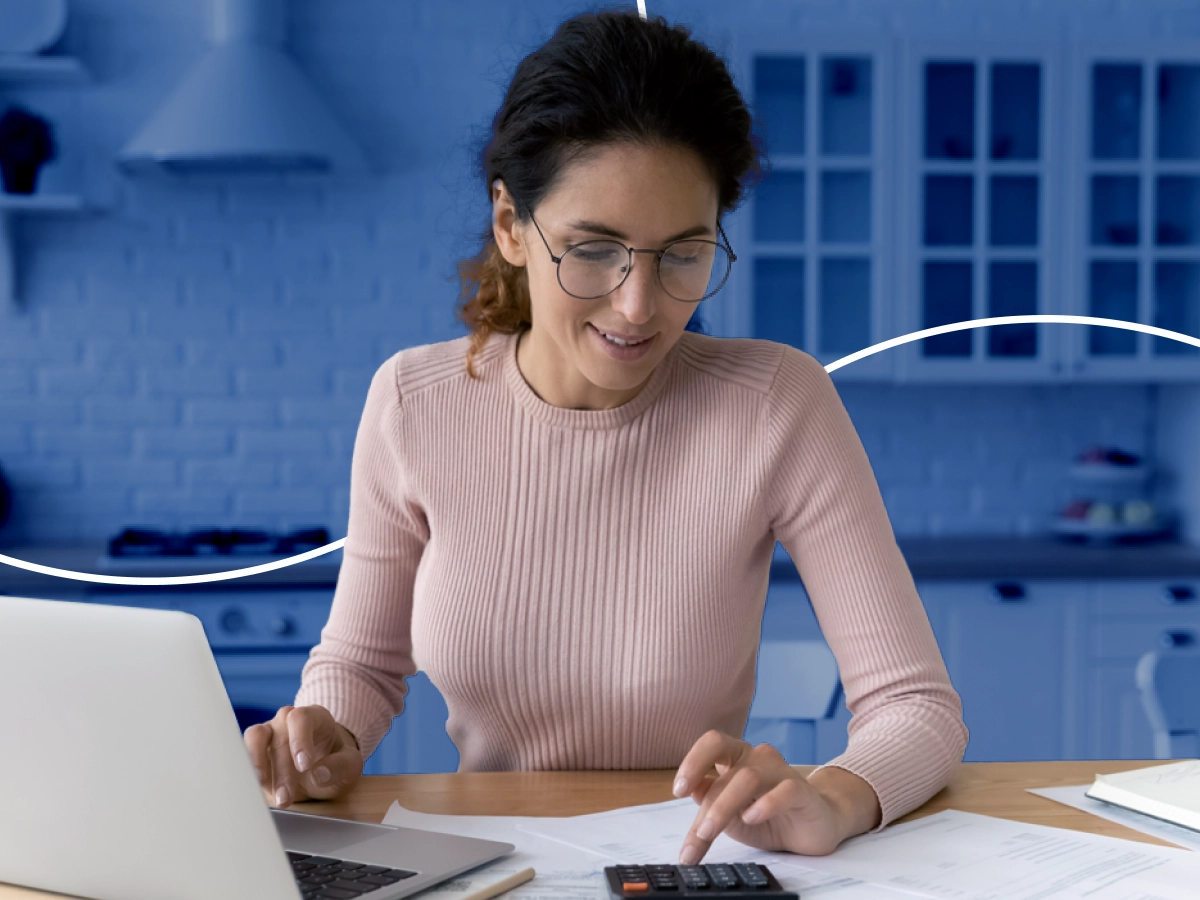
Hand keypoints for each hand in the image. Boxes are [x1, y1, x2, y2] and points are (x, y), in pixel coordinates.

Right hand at [243, 704, 363, 808]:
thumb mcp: (350, 767)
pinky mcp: (255, 749)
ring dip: (258, 766)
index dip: (300, 740)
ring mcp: (269, 732)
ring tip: (263, 789)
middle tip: (286, 797)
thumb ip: (340, 767)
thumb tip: (320, 772)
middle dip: (282, 770)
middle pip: (280, 736)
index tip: (304, 766)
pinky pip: (243, 752)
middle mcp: (288, 720)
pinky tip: (252, 787)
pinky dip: (246, 768)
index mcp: (315, 717)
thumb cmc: (335, 763)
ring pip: (255, 738)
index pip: (301, 718)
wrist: (320, 771)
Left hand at [672, 730, 877, 863]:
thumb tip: (692, 790)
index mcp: (736, 758)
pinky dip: (765, 804)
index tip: (678, 789)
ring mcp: (781, 771)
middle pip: (725, 764)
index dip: (693, 761)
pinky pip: (784, 790)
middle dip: (707, 802)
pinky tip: (752, 818)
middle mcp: (757, 757)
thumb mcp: (731, 819)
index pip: (711, 744)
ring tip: (711, 833)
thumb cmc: (768, 819)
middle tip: (696, 830)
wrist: (813, 828)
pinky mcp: (803, 791)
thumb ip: (710, 804)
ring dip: (725, 807)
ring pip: (748, 778)